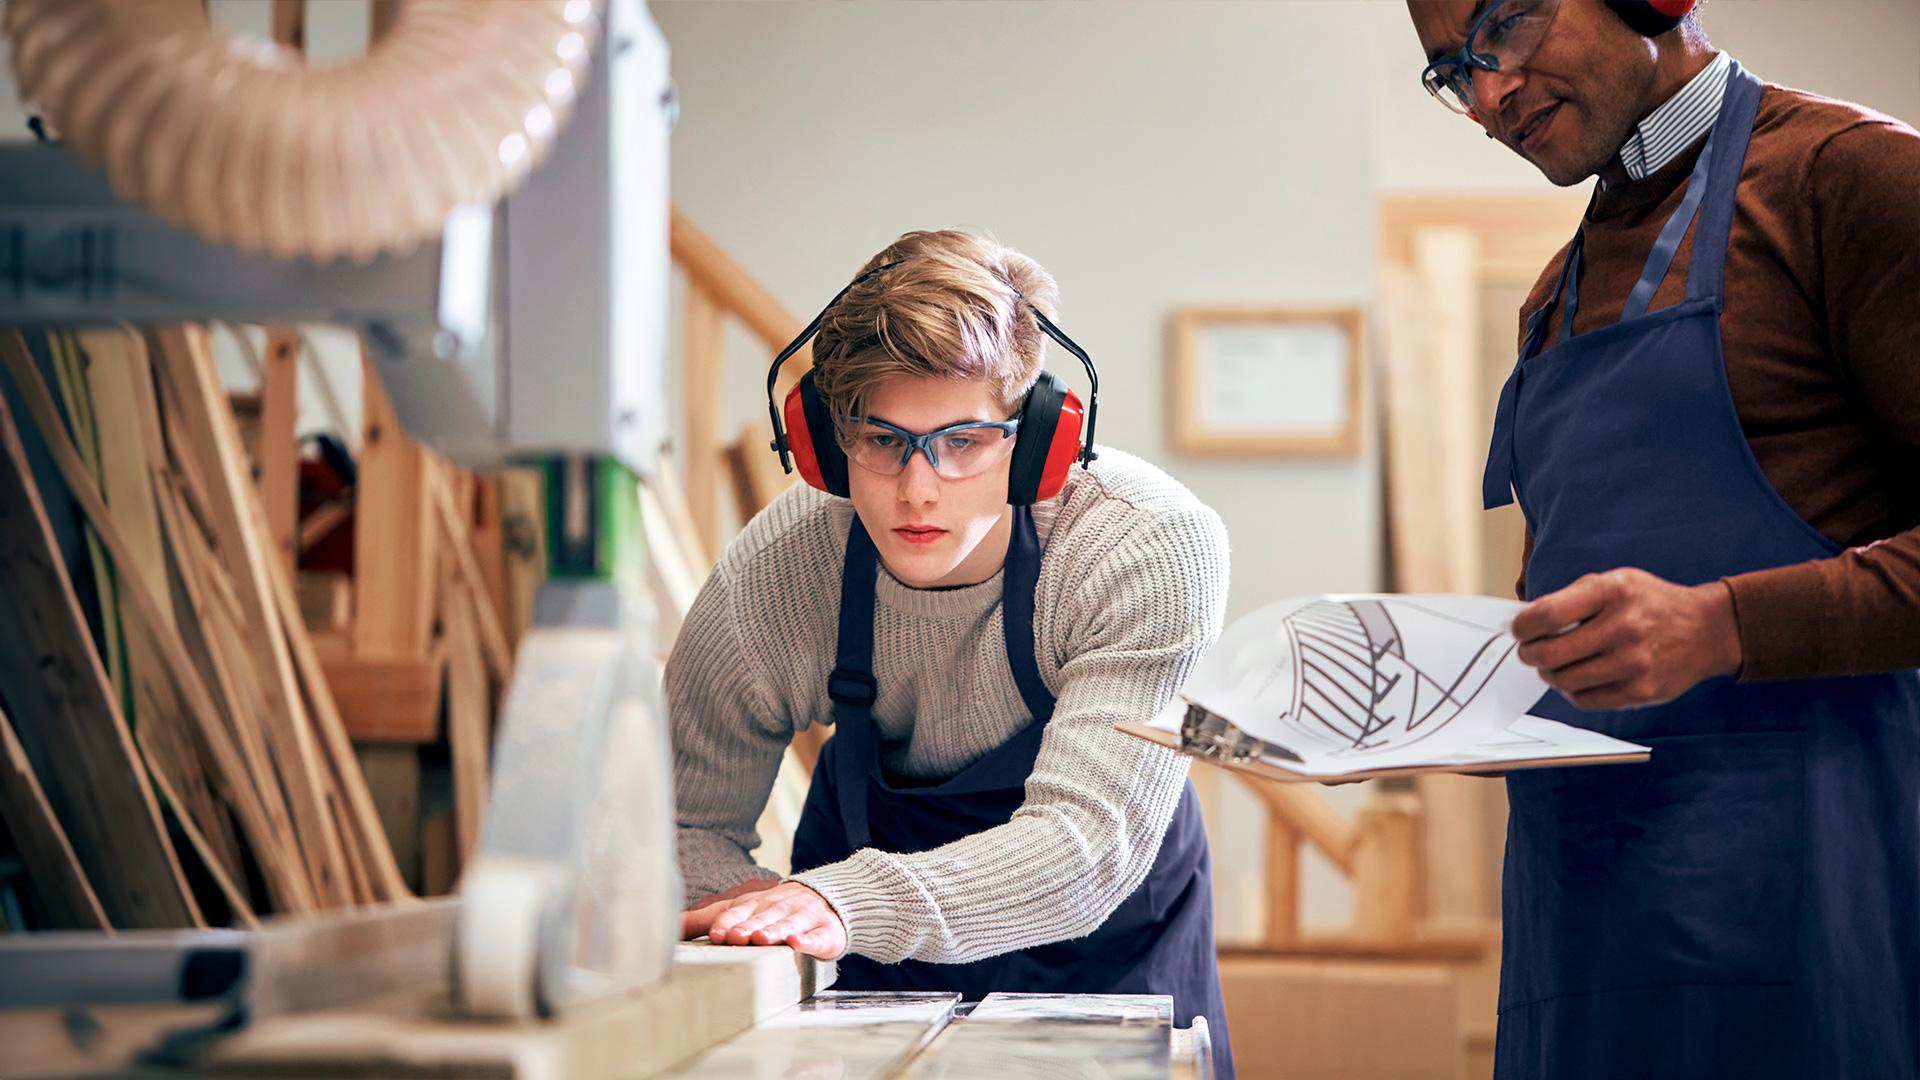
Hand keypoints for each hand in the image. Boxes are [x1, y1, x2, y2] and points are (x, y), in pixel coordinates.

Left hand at [681, 881, 846, 958]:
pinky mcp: (825, 932)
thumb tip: (668, 928)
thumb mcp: (739, 911)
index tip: (715, 933)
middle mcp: (778, 907)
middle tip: (735, 937)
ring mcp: (803, 918)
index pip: (738, 911)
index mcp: (755, 904)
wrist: (826, 900)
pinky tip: (798, 943)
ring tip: (762, 939)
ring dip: (775, 930)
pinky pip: (817, 936)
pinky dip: (808, 940)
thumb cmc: (772, 911)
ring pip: (787, 923)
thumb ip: (704, 920)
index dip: (727, 922)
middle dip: (748, 927)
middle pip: (762, 917)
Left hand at [1511, 568, 1741, 710]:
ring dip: (1550, 674)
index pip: (1547, 614)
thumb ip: (1571, 597)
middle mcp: (1625, 626)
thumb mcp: (1614, 582)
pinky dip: (1572, 691)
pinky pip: (1585, 700)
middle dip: (1529, 655)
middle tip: (1529, 652)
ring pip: (1564, 680)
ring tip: (1554, 665)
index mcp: (1613, 591)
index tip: (1519, 631)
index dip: (1523, 627)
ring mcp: (1635, 662)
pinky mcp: (1642, 690)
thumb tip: (1526, 621)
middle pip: (1551, 653)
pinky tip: (1578, 678)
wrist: (1707, 630)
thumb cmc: (1650, 603)